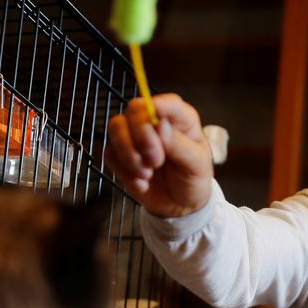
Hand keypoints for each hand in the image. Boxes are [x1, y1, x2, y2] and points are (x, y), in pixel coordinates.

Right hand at [104, 93, 213, 217]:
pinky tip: (141, 184)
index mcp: (180, 119)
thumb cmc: (193, 179)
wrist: (180, 205)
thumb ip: (179, 144)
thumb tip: (160, 126)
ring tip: (146, 174)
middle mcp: (155, 121)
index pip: (168, 103)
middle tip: (156, 161)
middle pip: (135, 110)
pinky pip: (110, 154)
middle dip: (142, 138)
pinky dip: (124, 173)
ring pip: (116, 128)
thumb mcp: (196, 164)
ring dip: (129, 155)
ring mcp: (135, 136)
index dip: (158, 108)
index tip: (156, 125)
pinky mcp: (120, 154)